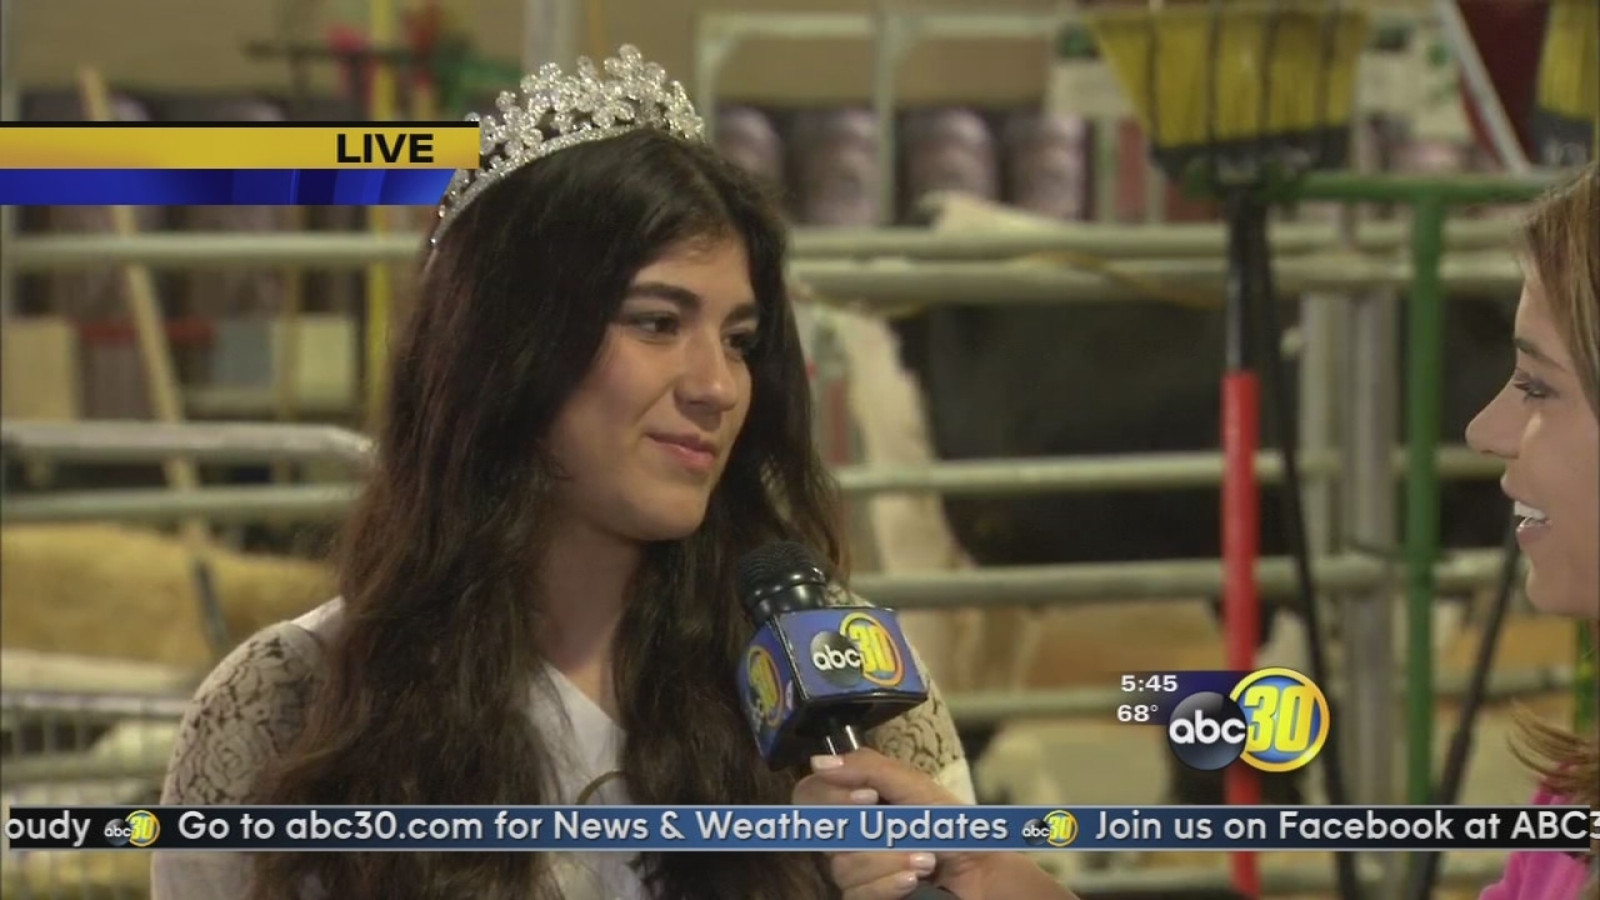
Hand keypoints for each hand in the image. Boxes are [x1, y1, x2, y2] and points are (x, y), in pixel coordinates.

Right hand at [792, 749, 1075, 899]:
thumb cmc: (950, 824)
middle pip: (822, 833)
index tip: (867, 796)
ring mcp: (856, 871)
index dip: (827, 795)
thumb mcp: (913, 785)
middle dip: (865, 830)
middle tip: (895, 827)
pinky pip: (854, 894)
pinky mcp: (866, 897)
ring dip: (887, 859)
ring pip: (842, 866)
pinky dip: (886, 883)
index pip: (810, 794)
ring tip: (926, 858)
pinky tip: (913, 878)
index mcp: (855, 802)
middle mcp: (849, 836)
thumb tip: (818, 762)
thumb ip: (867, 768)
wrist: (983, 870)